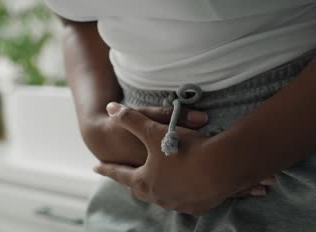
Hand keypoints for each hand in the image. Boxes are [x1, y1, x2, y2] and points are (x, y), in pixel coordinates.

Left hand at [94, 104, 275, 214]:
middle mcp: (158, 196)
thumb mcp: (153, 131)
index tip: (95, 167)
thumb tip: (110, 108)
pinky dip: (181, 192)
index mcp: (143, 180)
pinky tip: (187, 186)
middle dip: (133, 181)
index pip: (119, 173)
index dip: (107, 168)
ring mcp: (177, 204)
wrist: (221, 169)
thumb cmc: (183, 150)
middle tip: (129, 175)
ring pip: (162, 197)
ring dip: (158, 188)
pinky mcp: (196, 207)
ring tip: (158, 180)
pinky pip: (184, 200)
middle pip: (140, 188)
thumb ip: (131, 119)